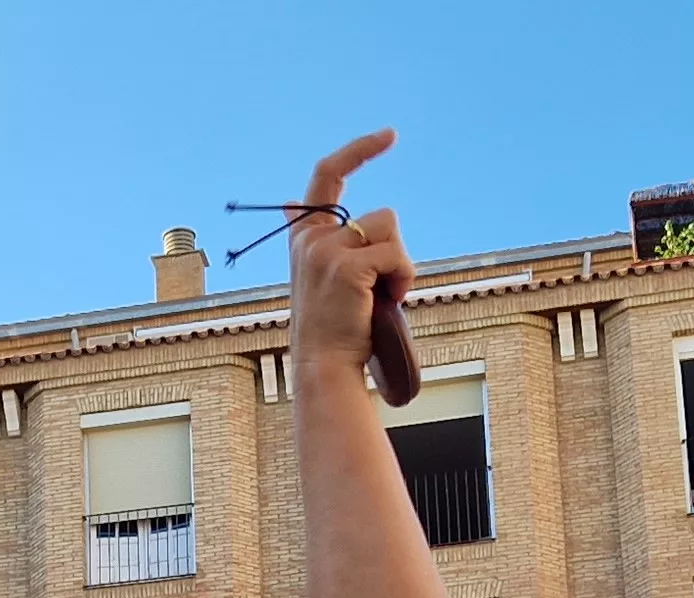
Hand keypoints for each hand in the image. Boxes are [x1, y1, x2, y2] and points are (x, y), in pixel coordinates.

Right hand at [285, 129, 411, 375]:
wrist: (325, 364)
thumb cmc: (333, 325)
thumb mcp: (320, 272)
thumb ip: (316, 235)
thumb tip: (292, 201)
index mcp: (304, 236)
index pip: (328, 174)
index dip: (359, 150)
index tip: (390, 135)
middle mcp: (310, 239)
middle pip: (382, 218)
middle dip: (394, 251)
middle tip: (380, 288)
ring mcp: (325, 251)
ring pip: (391, 233)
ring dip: (399, 266)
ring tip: (379, 297)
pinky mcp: (346, 267)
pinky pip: (396, 255)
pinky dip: (401, 280)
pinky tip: (386, 301)